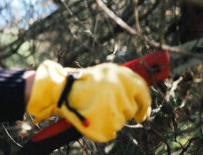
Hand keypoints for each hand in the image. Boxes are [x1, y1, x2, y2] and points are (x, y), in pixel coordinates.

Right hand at [26, 60, 150, 141]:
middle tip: (108, 109)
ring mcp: (114, 104)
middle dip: (123, 110)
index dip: (145, 103)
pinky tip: (92, 118)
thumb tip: (141, 96)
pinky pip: (113, 129)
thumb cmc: (79, 84)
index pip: (142, 89)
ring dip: (112, 118)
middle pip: (132, 107)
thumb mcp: (103, 75)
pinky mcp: (108, 120)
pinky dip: (104, 128)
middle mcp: (119, 87)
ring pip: (123, 119)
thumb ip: (123, 82)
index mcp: (118, 73)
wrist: (57, 92)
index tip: (142, 113)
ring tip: (94, 110)